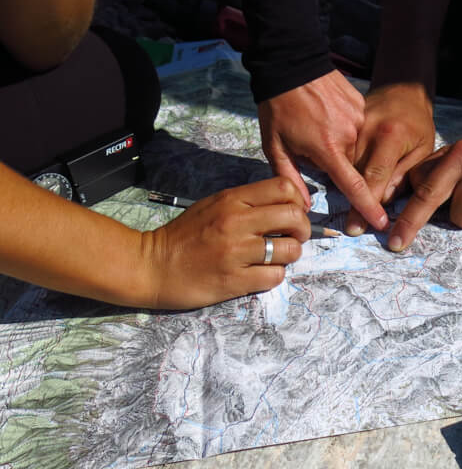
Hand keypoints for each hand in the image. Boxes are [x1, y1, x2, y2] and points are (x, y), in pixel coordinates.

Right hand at [143, 177, 310, 308]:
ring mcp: (236, 252)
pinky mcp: (234, 280)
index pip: (284, 188)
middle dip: (303, 229)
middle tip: (294, 237)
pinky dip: (274, 275)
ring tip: (277, 257)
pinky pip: (275, 276)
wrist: (152, 265)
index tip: (293, 213)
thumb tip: (286, 205)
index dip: (298, 201)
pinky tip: (262, 273)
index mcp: (232, 200)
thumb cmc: (185, 235)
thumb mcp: (214, 205)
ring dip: (290, 255)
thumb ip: (248, 202)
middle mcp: (236, 222)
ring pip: (290, 250)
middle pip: (295, 217)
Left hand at [258, 70, 387, 230]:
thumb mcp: (274, 146)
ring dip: (339, 145)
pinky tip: (326, 114)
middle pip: (350, 164)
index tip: (381, 222)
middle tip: (310, 144)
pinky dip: (343, 127)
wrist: (291, 62)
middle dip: (334, 163)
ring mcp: (358, 118)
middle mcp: (349, 135)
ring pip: (354, 146)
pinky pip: (356, 127)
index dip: (367, 207)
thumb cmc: (277, 106)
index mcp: (328, 148)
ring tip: (317, 125)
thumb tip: (304, 205)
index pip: (353, 185)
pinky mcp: (361, 105)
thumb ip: (290, 178)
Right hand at [345, 83, 435, 234]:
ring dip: (345, 189)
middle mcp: (366, 131)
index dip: (369, 204)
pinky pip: (340, 153)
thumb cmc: (417, 124)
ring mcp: (351, 127)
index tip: (365, 225)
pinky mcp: (345, 128)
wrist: (402, 90)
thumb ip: (405, 174)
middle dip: (353, 204)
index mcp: (389, 136)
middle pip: (355, 174)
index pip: (375, 176)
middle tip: (352, 229)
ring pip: (344, 165)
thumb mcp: (422, 148)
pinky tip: (342, 190)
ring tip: (347, 216)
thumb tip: (384, 199)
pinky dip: (340, 172)